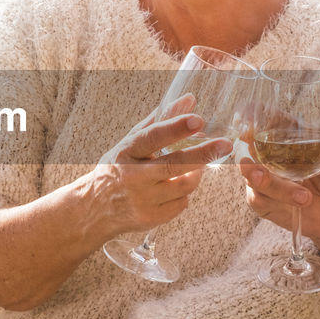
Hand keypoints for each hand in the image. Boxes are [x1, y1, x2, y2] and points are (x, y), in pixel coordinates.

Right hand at [88, 96, 231, 233]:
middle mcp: (132, 176)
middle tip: (225, 145)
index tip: (198, 119)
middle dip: (203, 154)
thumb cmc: (118, 167)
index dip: (176, 128)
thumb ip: (160, 120)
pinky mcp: (150, 219)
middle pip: (173, 165)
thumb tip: (190, 99)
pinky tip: (171, 189)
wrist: (94, 208)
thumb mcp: (131, 141)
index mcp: (126, 152)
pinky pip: (182, 204)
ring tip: (193, 168)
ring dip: (195, 174)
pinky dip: (183, 194)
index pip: (152, 137)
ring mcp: (141, 200)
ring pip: (185, 186)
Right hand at [237, 118, 319, 247]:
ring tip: (268, 176)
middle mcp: (268, 154)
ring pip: (251, 173)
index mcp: (285, 134)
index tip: (246, 116)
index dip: (250, 114)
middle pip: (246, 143)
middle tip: (248, 137)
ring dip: (262, 177)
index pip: (261, 118)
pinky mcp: (264, 201)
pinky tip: (301, 199)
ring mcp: (263, 177)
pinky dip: (278, 197)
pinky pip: (259, 198)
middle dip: (245, 141)